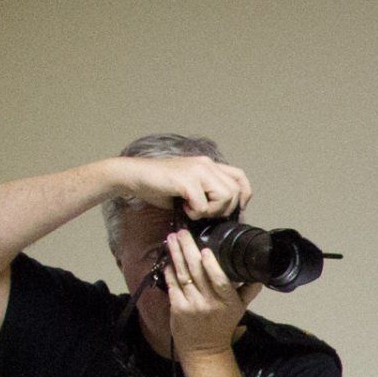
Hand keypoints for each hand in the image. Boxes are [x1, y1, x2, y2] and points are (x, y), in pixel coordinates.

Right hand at [113, 155, 251, 220]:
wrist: (134, 176)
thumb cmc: (160, 185)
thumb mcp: (191, 187)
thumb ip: (208, 192)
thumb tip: (224, 212)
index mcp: (209, 165)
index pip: (240, 177)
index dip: (243, 196)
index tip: (231, 209)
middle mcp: (206, 164)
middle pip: (235, 192)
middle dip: (223, 209)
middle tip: (204, 211)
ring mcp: (197, 170)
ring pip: (224, 197)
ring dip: (210, 210)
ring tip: (193, 209)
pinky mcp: (186, 180)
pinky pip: (203, 205)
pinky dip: (194, 212)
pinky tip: (182, 207)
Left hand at [161, 230, 262, 357]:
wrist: (204, 350)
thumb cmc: (222, 326)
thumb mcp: (240, 310)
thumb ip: (248, 291)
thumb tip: (259, 275)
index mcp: (227, 302)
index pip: (220, 281)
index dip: (212, 265)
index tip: (206, 249)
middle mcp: (209, 303)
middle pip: (197, 272)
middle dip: (188, 249)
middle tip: (182, 232)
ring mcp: (191, 305)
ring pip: (183, 275)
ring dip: (175, 255)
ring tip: (172, 238)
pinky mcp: (177, 308)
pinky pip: (172, 285)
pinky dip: (169, 271)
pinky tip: (168, 259)